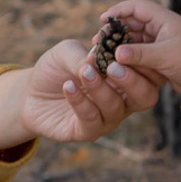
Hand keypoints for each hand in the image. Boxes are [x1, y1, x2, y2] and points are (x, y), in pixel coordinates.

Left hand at [0, 40, 160, 150]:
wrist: (30, 93)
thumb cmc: (56, 69)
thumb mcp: (68, 52)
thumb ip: (86, 54)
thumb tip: (98, 58)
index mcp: (126, 77)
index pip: (150, 74)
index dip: (146, 63)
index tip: (129, 48)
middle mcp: (123, 100)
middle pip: (146, 97)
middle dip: (133, 81)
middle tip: (113, 67)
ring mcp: (107, 118)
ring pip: (115, 107)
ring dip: (100, 88)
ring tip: (83, 72)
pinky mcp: (87, 132)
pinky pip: (91, 119)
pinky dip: (80, 101)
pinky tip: (68, 86)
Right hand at [99, 0, 180, 97]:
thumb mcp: (164, 57)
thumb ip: (140, 54)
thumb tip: (116, 54)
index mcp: (164, 19)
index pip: (137, 7)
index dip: (119, 10)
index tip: (103, 19)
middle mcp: (160, 27)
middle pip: (131, 23)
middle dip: (114, 31)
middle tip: (98, 41)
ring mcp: (158, 41)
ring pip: (132, 38)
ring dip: (118, 44)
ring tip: (102, 52)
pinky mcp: (157, 55)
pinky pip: (137, 51)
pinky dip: (126, 55)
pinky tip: (114, 61)